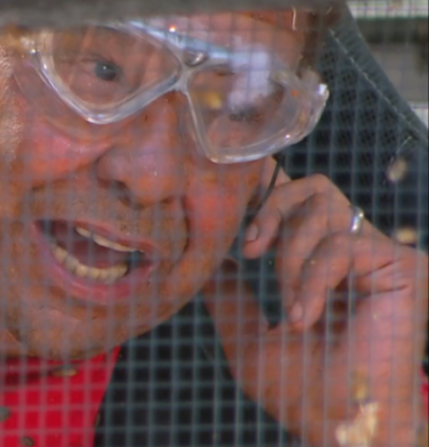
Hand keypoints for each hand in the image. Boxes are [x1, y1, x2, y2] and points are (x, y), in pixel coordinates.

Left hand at [202, 164, 427, 446]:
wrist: (337, 422)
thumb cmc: (298, 389)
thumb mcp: (246, 336)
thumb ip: (229, 295)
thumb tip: (209, 262)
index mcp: (321, 264)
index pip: (298, 203)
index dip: (265, 198)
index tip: (236, 223)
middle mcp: (354, 253)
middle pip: (311, 188)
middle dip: (270, 212)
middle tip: (251, 250)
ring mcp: (379, 257)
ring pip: (323, 206)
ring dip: (290, 257)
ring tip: (291, 306)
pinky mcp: (401, 267)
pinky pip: (341, 244)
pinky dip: (311, 279)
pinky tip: (304, 317)